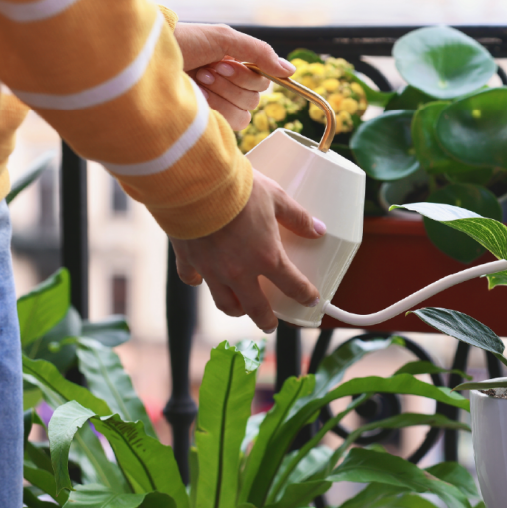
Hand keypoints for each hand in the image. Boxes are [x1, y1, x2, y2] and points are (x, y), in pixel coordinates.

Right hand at [170, 170, 325, 332]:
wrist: (195, 183)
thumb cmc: (238, 188)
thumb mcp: (276, 198)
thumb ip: (298, 217)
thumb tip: (318, 229)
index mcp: (267, 258)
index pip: (293, 286)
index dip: (305, 295)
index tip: (311, 300)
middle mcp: (239, 272)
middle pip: (257, 309)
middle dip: (267, 321)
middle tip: (271, 324)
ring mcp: (212, 270)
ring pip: (224, 302)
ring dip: (235, 309)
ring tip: (240, 309)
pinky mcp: (187, 259)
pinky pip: (192, 278)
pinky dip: (197, 280)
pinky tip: (200, 279)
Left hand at [173, 23, 295, 130]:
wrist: (150, 61)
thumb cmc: (182, 43)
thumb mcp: (224, 38)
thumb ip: (260, 52)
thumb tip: (290, 70)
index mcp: (234, 67)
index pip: (262, 82)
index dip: (245, 76)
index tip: (222, 63)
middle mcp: (228, 88)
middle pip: (254, 99)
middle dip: (230, 83)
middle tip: (206, 70)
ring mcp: (219, 107)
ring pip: (245, 113)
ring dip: (222, 94)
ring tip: (199, 81)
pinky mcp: (211, 123)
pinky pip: (233, 125)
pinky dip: (217, 109)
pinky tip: (198, 97)